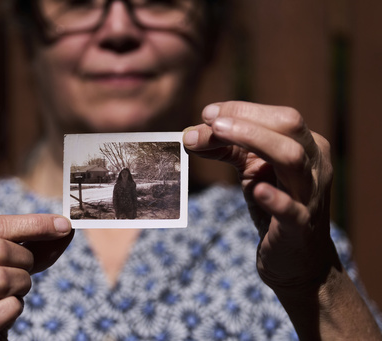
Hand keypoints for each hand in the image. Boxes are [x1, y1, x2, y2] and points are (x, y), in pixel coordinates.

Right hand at [0, 214, 73, 340]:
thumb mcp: (8, 262)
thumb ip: (36, 243)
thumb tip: (65, 227)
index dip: (32, 224)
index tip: (63, 225)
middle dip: (24, 259)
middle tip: (25, 270)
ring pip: (0, 278)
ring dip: (21, 284)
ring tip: (14, 292)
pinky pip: (5, 309)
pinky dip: (15, 307)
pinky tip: (7, 311)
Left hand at [183, 101, 337, 293]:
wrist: (295, 257)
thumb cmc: (272, 202)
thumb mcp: (252, 169)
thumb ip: (227, 147)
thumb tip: (192, 132)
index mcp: (307, 145)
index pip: (278, 116)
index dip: (241, 110)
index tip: (207, 113)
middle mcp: (315, 164)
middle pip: (288, 126)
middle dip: (246, 119)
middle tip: (209, 121)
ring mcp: (310, 195)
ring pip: (291, 157)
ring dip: (253, 140)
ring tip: (218, 134)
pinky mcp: (299, 226)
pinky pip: (291, 209)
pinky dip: (275, 198)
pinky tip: (257, 190)